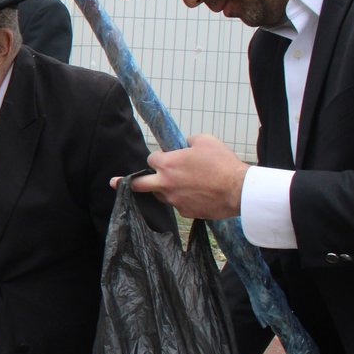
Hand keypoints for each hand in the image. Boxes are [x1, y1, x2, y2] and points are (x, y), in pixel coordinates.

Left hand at [113, 134, 246, 218]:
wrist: (239, 189)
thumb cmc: (222, 163)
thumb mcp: (205, 141)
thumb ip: (188, 141)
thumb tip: (183, 145)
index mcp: (167, 164)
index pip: (151, 159)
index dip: (159, 157)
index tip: (166, 157)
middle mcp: (165, 183)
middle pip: (138, 184)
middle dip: (125, 182)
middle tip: (114, 182)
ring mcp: (174, 200)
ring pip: (161, 194)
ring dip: (166, 189)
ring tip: (185, 185)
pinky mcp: (185, 212)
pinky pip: (178, 204)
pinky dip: (184, 199)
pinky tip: (199, 194)